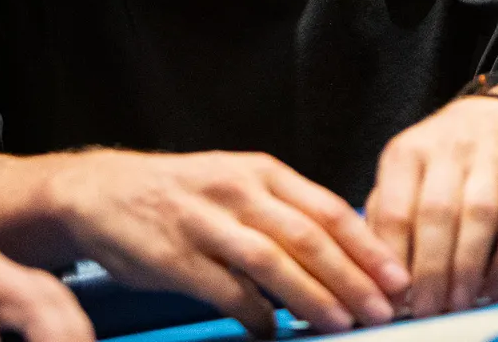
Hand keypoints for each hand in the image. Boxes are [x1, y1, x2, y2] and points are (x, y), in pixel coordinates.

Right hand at [45, 149, 409, 336]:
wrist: (100, 192)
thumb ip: (282, 212)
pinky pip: (225, 289)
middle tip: (383, 309)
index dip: (366, 245)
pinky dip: (255, 313)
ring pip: (271, 260)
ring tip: (342, 322)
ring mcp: (204, 222)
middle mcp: (235, 190)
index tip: (397, 277)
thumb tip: (344, 254)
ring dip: (312, 295)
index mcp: (258, 171)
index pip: (326, 208)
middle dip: (352, 277)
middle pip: (306, 236)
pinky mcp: (175, 256)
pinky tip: (272, 330)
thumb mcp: (235, 183)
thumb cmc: (180, 194)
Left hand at [365, 96, 497, 316]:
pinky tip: (495, 290)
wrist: (496, 117)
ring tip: (459, 306)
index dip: (392, 258)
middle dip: (431, 271)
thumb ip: (387, 217)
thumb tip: (379, 277)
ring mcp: (489, 160)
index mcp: (406, 153)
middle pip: (436, 213)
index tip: (392, 297)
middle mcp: (446, 150)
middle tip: (427, 312)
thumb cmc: (438, 161)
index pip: (394, 208)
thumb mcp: (403, 173)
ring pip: (480, 217)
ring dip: (469, 269)